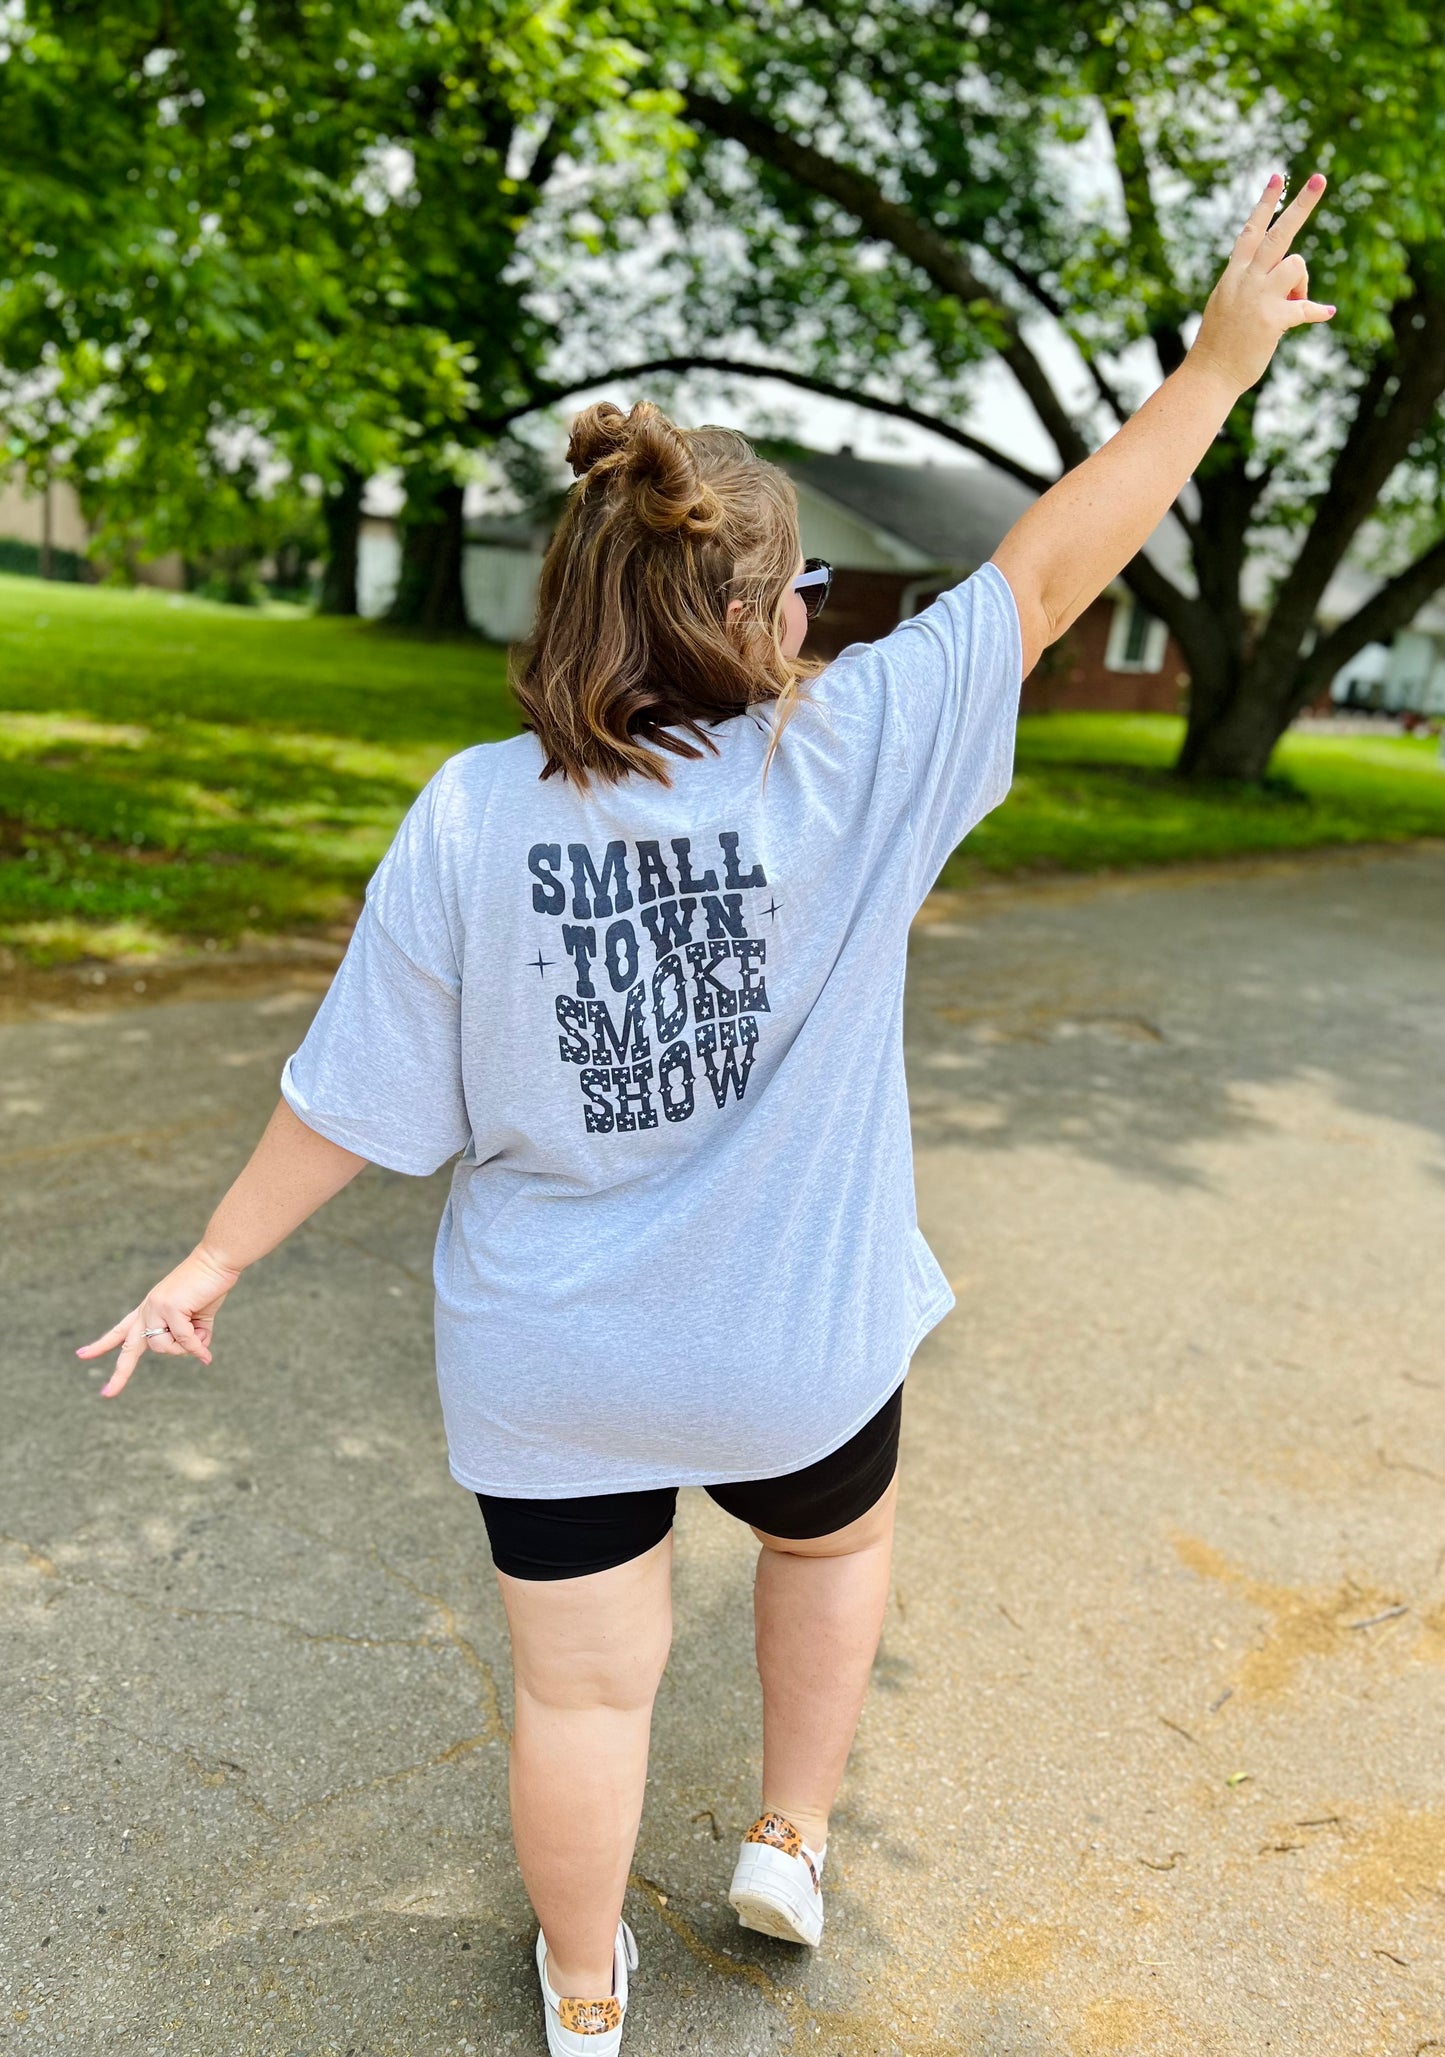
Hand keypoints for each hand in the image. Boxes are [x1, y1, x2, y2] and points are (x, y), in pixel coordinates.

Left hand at [76, 1243, 241, 1397]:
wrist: (217, 1261)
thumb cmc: (209, 1286)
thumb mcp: (197, 1318)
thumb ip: (192, 1336)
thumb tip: (197, 1354)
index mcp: (149, 1309)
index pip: (121, 1330)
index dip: (102, 1344)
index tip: (82, 1355)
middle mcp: (147, 1309)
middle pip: (129, 1347)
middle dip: (119, 1374)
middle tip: (106, 1394)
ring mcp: (155, 1308)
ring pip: (163, 1347)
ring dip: (185, 1348)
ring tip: (201, 1332)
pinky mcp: (169, 1307)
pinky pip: (183, 1340)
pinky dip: (196, 1348)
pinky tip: (206, 1354)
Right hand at [1190, 171, 1335, 394]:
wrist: (1209, 376)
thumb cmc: (1220, 346)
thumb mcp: (1230, 308)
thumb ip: (1254, 289)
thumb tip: (1289, 289)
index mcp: (1234, 276)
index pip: (1251, 231)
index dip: (1265, 203)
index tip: (1276, 176)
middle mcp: (1245, 280)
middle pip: (1278, 233)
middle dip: (1301, 204)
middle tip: (1319, 178)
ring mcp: (1257, 298)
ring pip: (1296, 265)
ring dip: (1301, 283)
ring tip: (1291, 303)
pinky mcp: (1271, 319)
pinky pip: (1305, 306)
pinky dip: (1317, 310)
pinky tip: (1326, 313)